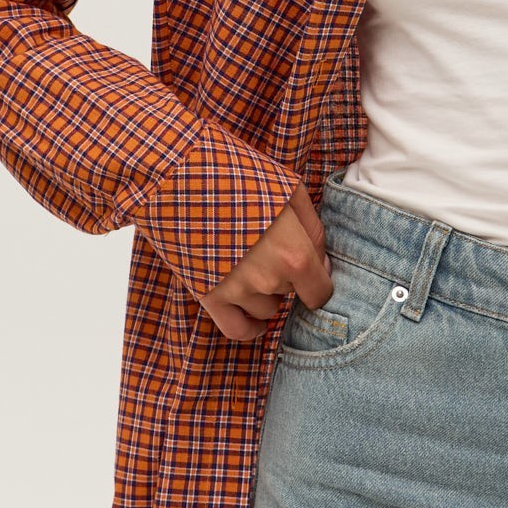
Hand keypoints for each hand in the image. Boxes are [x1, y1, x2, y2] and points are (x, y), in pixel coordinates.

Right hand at [197, 184, 334, 343]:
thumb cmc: (241, 177)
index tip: (313, 272)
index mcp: (295, 255)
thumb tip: (323, 264)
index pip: (321, 293)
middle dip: (287, 275)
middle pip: (291, 294)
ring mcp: (237, 291)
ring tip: (251, 262)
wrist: (184, 177)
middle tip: (270, 247)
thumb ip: (314, 232)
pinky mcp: (209, 296)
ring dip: (265, 293)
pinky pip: (237, 330)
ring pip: (266, 309)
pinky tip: (254, 318)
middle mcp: (268, 280)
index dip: (319, 282)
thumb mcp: (291, 192)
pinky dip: (249, 328)